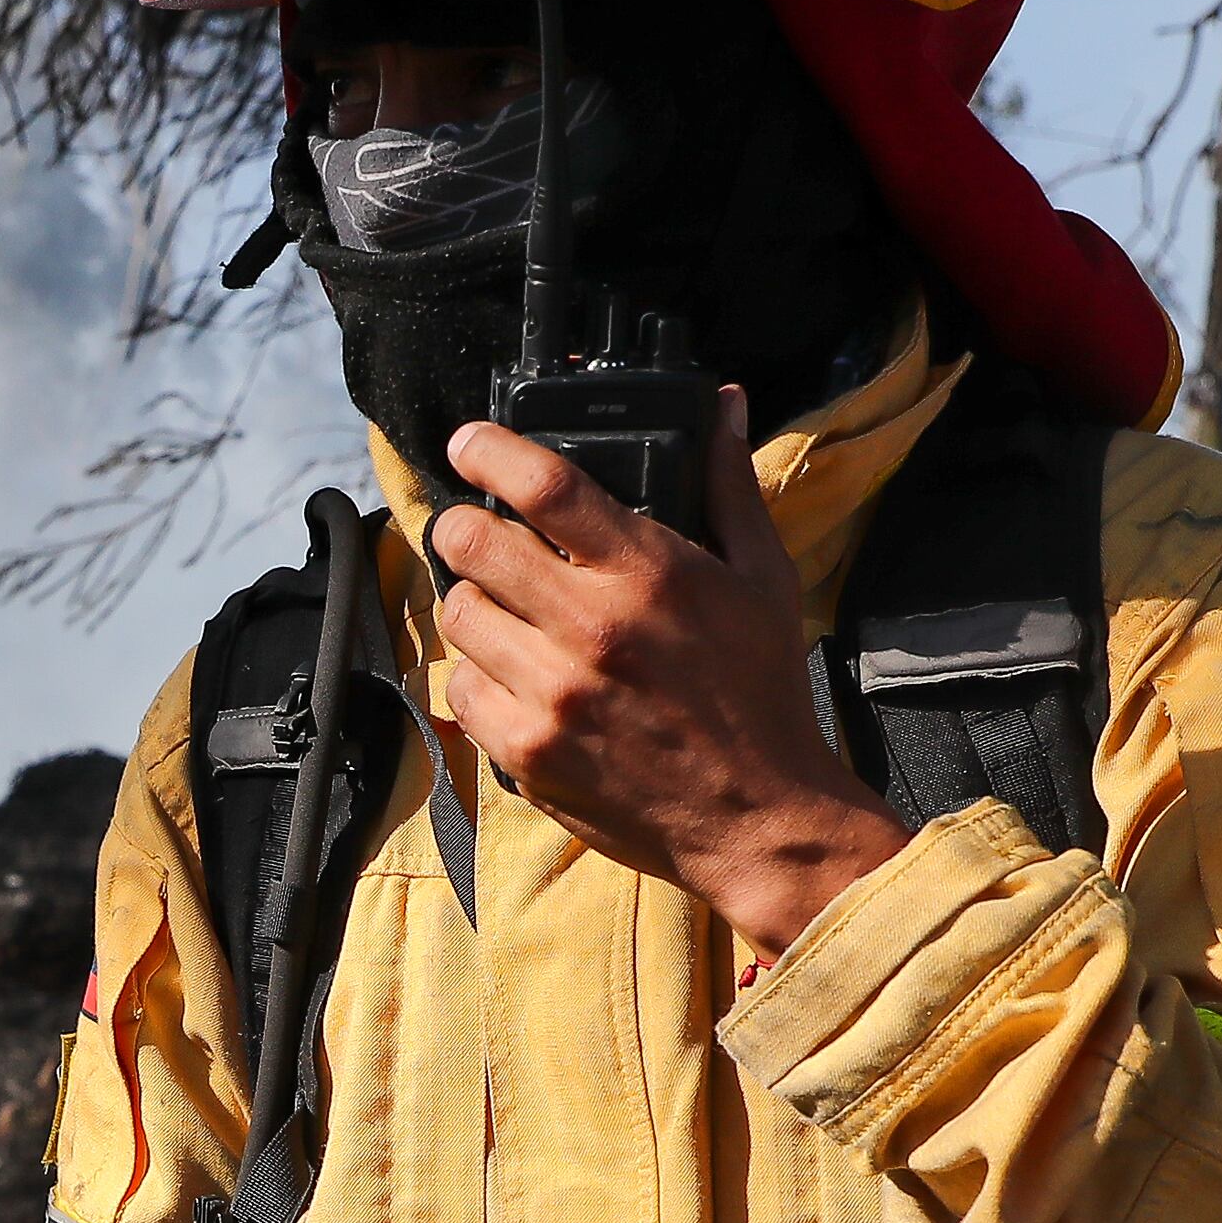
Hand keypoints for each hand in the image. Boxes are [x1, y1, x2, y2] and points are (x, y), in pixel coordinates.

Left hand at [433, 387, 911, 954]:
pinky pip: (460, 687)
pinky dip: (478, 674)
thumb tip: (727, 405)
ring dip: (473, 602)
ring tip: (508, 611)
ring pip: (457, 614)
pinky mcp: (527, 752)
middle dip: (462, 526)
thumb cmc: (762, 693)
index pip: (543, 485)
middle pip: (471, 543)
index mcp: (650, 574)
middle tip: (477, 532)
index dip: (489, 450)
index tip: (469, 441)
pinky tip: (514, 675)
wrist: (758, 817)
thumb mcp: (763, 579)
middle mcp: (592, 629)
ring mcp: (552, 695)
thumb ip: (730, 487)